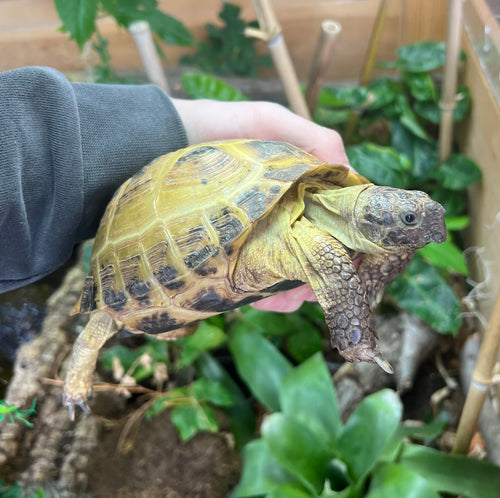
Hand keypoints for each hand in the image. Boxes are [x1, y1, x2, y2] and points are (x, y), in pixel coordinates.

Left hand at [172, 99, 349, 311]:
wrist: (167, 140)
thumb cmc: (225, 127)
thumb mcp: (272, 121)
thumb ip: (315, 139)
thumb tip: (354, 175)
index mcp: (297, 190)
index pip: (329, 221)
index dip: (342, 243)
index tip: (346, 261)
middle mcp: (279, 215)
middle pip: (307, 253)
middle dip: (314, 276)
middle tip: (311, 291)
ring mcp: (254, 235)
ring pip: (281, 272)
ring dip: (288, 292)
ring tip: (283, 301)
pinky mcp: (229, 250)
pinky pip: (248, 280)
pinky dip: (259, 295)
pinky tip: (260, 300)